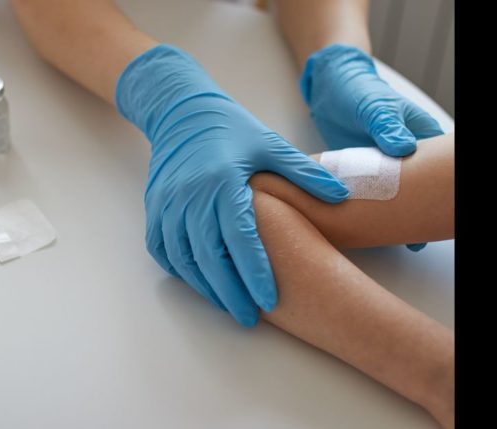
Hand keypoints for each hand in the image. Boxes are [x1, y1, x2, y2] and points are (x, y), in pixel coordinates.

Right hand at [117, 45, 349, 325]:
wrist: (181, 112)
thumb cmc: (231, 129)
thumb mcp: (270, 145)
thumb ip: (304, 174)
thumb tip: (341, 197)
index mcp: (222, 182)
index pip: (239, 238)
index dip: (254, 272)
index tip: (269, 299)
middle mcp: (190, 196)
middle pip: (208, 257)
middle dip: (228, 292)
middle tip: (248, 318)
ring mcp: (167, 203)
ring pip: (183, 258)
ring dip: (204, 286)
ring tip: (227, 304)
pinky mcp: (155, 208)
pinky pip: (163, 248)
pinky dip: (180, 269)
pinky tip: (199, 282)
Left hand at [300, 44, 443, 251]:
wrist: (331, 88)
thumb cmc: (360, 92)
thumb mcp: (376, 107)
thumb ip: (387, 127)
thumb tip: (403, 149)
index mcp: (420, 138)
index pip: (437, 171)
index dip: (437, 195)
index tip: (434, 219)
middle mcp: (405, 157)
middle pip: (416, 191)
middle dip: (414, 215)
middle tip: (413, 241)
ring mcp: (383, 166)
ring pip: (391, 197)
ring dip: (388, 216)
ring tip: (388, 239)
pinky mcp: (361, 172)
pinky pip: (365, 194)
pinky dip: (363, 208)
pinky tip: (359, 226)